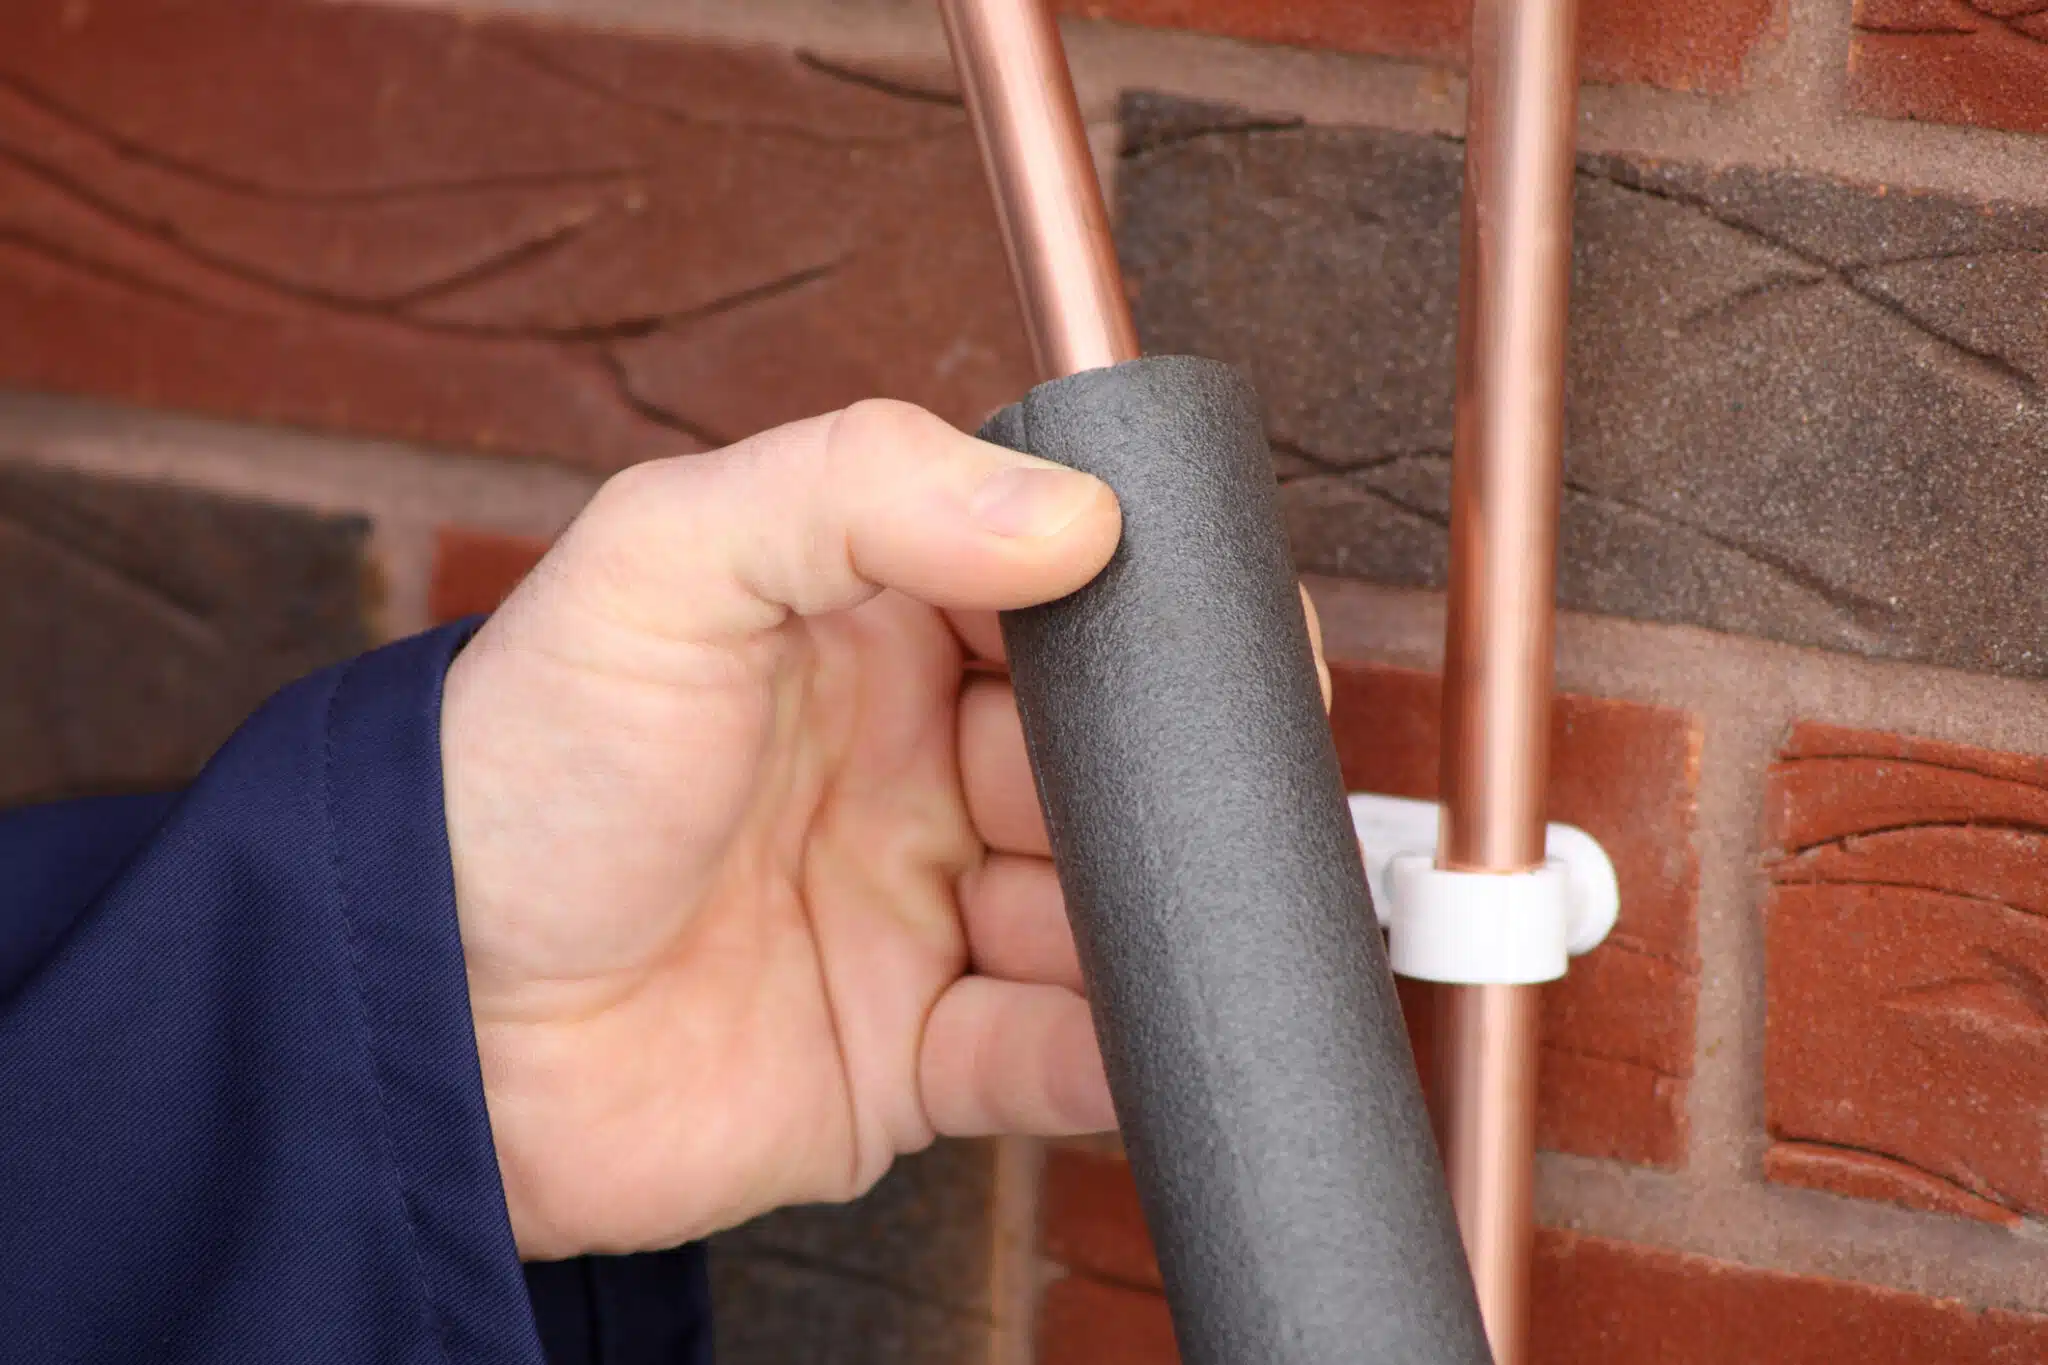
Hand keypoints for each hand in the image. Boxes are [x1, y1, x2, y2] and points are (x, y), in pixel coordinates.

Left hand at [439, 399, 1331, 1259]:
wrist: (424, 1019)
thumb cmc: (517, 776)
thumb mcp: (658, 565)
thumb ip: (856, 489)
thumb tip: (1072, 512)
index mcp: (865, 638)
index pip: (1052, 600)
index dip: (1146, 611)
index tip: (1224, 630)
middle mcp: (908, 771)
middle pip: (1101, 763)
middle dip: (1160, 778)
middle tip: (1192, 793)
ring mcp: (913, 917)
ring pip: (1098, 912)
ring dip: (1150, 918)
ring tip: (1152, 914)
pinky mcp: (905, 1059)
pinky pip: (1049, 1057)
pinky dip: (1113, 1056)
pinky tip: (1142, 1032)